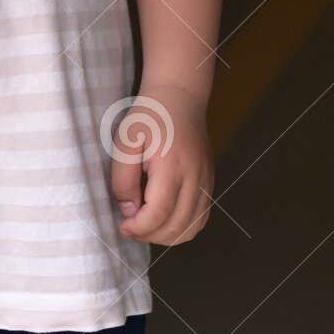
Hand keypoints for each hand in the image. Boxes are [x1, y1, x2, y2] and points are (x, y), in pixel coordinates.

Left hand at [109, 83, 213, 245]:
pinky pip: (201, 218)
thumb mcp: (125, 140)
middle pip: (177, 226)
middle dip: (150, 236)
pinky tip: (164, 220)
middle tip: (130, 228)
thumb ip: (123, 177)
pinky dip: (183, 228)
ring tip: (146, 227)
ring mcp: (206, 181)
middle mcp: (194, 177)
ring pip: (192, 227)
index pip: (159, 213)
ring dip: (167, 236)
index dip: (140, 228)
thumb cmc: (149, 116)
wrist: (180, 97)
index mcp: (171, 165)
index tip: (123, 225)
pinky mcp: (209, 182)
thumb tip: (130, 209)